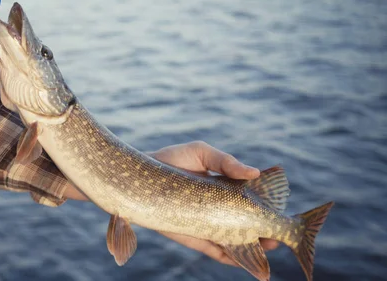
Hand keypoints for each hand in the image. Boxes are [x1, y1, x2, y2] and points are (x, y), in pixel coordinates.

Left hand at [63, 141, 278, 266]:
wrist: (137, 172)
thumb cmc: (170, 159)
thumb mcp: (201, 153)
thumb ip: (226, 161)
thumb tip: (255, 173)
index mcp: (223, 188)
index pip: (250, 202)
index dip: (267, 211)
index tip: (280, 216)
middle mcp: (215, 208)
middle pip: (244, 225)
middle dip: (262, 235)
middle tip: (275, 240)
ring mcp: (203, 222)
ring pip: (231, 241)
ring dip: (249, 250)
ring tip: (264, 257)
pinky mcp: (188, 234)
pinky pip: (210, 249)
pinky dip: (227, 256)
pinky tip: (241, 263)